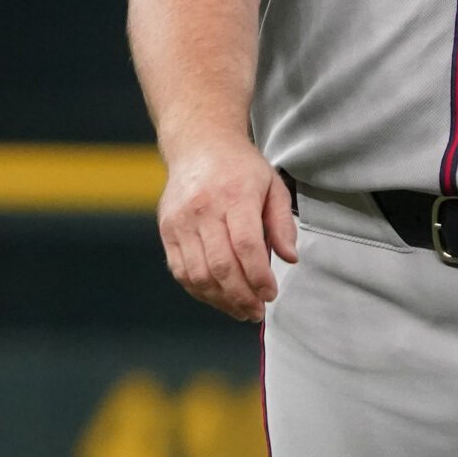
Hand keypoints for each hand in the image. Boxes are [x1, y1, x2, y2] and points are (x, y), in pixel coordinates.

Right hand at [157, 142, 297, 322]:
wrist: (199, 145)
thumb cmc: (240, 167)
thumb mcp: (273, 186)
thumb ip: (283, 224)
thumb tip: (289, 259)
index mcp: (235, 195)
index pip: (246, 246)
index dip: (259, 277)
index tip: (271, 294)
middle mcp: (204, 208)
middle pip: (221, 265)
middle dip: (242, 296)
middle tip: (256, 311)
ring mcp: (181, 220)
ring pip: (199, 274)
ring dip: (221, 300)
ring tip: (240, 310)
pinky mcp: (167, 230)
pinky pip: (181, 271)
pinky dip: (199, 291)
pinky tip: (217, 297)